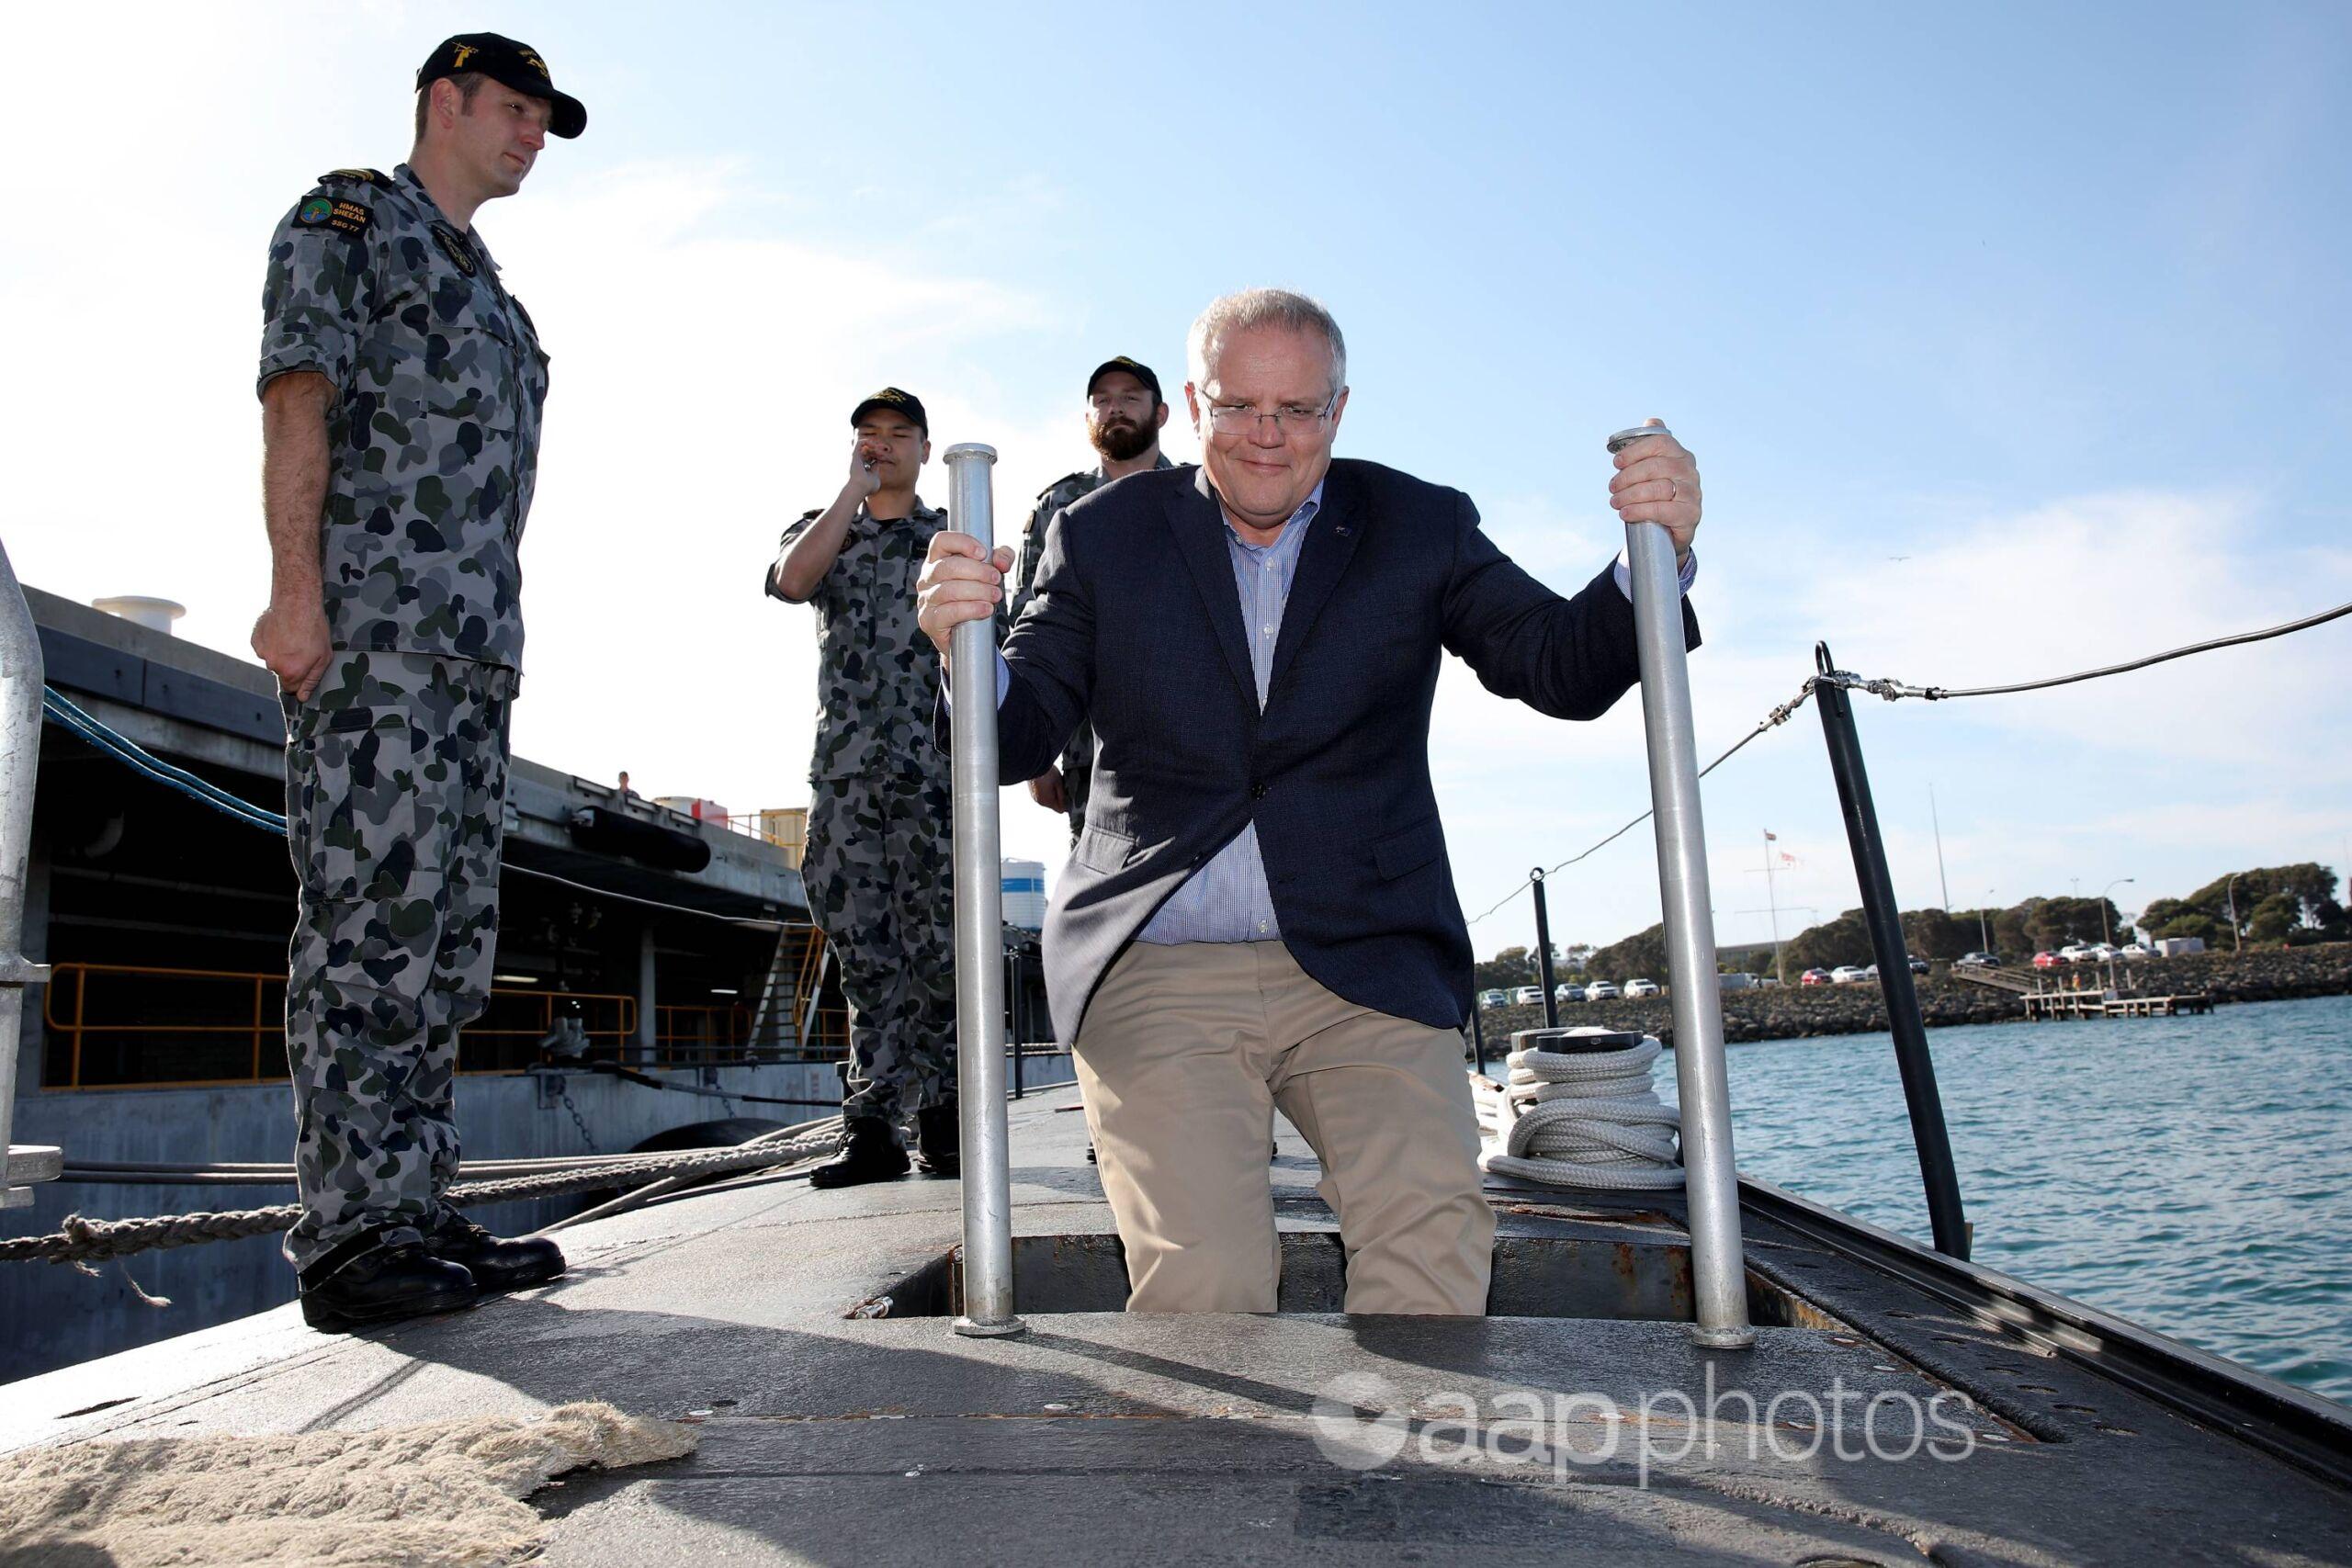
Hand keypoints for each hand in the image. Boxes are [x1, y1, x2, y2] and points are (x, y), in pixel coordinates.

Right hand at [251, 595, 331, 700]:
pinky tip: (281, 631)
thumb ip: (312, 680)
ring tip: (291, 637)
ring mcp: (262, 652)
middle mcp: (273, 665)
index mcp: (291, 672)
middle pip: (281, 673)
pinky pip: (263, 647)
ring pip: (271, 659)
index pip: (291, 688)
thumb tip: (302, 697)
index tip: (304, 668)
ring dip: (279, 652)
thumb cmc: (313, 629)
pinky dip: (270, 642)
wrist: (296, 602)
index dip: (299, 680)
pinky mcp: (255, 640)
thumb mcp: (324, 657)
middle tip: (300, 647)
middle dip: (290, 665)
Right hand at [845, 438, 882, 500]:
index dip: (879, 456)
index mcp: (863, 469)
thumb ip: (876, 471)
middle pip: (869, 451)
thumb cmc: (868, 487)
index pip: (872, 458)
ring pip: (865, 446)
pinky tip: (874, 446)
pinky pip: (860, 443)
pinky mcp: (855, 454)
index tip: (885, 457)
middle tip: (885, 450)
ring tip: (880, 449)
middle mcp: (859, 462)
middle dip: (878, 449)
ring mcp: (857, 458)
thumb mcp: (875, 479)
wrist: (860, 487)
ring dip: (874, 446)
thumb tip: (877, 464)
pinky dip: (868, 442)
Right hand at [916, 531, 1013, 656]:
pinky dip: (971, 609)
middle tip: (996, 579)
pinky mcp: (928, 621)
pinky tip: (985, 609)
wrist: (969, 631)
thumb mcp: (991, 571)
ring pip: (949, 590)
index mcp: (938, 560)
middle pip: (947, 567)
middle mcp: (927, 578)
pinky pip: (948, 612)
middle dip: (977, 572)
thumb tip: (1001, 560)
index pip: (941, 541)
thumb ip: (1001, 558)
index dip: (962, 543)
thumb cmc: (975, 595)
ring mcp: (925, 600)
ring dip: (977, 591)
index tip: (983, 553)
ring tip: (995, 595)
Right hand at [1028, 767, 1066, 812]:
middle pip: (1054, 804)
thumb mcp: (1059, 784)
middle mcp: (1040, 801)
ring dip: (1052, 793)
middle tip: (1060, 785)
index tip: (1068, 794)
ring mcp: (1035, 797)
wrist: (1035, 763)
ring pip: (1048, 799)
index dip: (1066, 803)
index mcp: (1047, 801)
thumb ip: (1063, 796)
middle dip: (1059, 797)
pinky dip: (1046, 790)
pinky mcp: (1032, 792)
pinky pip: (1042, 794)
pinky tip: (1047, 781)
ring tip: (1052, 782)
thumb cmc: (1047, 772)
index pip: (1060, 810)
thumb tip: (1066, 806)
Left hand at [1608, 417, 1701, 559]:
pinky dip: (1640, 511)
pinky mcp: (1690, 515)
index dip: (1635, 451)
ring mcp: (1693, 494)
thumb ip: (1652, 447)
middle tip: (1612, 487)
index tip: (1616, 463)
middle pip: (1657, 467)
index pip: (1661, 443)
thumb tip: (1652, 420)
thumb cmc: (1657, 496)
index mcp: (1681, 456)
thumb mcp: (1654, 471)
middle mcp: (1690, 472)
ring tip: (1615, 502)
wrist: (1670, 531)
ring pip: (1659, 488)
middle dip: (1628, 476)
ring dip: (1630, 495)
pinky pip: (1663, 510)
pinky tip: (1625, 513)